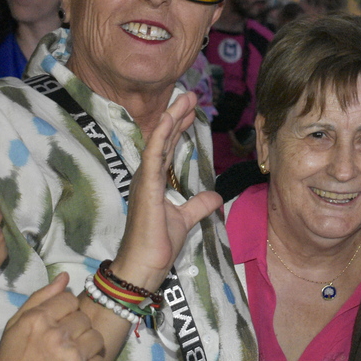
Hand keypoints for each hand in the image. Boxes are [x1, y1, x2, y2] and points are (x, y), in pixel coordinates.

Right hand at [0, 273, 106, 360]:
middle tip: (60, 346)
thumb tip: (65, 277)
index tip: (56, 325)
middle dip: (75, 329)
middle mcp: (56, 334)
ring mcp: (73, 355)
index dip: (65, 311)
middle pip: (83, 317)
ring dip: (86, 345)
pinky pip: (100, 356)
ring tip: (68, 359)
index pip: (69, 299)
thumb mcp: (15, 328)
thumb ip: (40, 299)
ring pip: (95, 335)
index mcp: (37, 320)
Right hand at [112, 92, 222, 290]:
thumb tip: (215, 196)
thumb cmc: (158, 243)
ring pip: (158, 141)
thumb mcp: (186, 219)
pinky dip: (160, 136)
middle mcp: (147, 176)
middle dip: (177, 116)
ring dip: (171, 118)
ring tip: (185, 98)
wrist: (145, 265)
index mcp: (154, 181)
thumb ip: (198, 205)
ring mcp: (144, 180)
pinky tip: (169, 119)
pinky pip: (153, 156)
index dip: (179, 128)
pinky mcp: (146, 188)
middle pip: (163, 139)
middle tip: (190, 95)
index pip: (167, 148)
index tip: (192, 111)